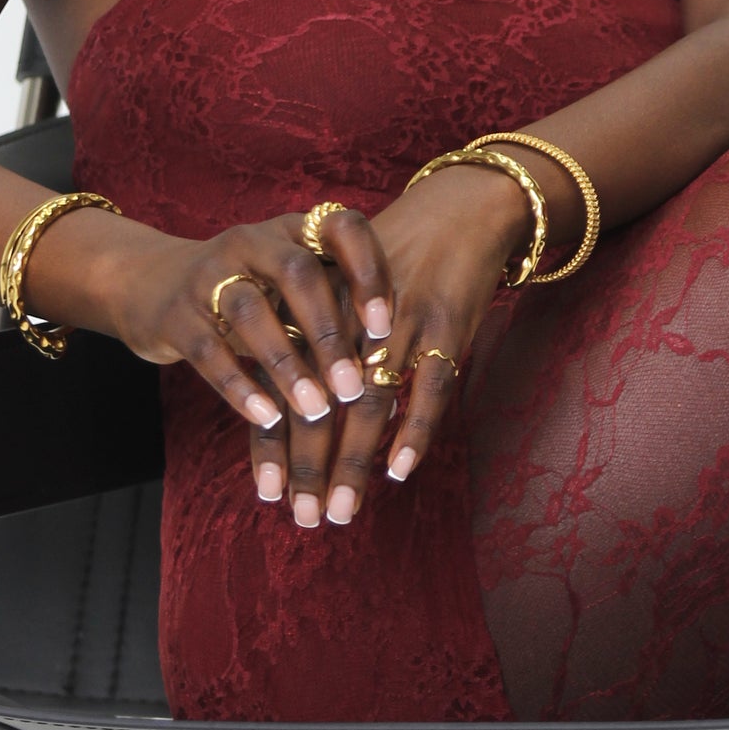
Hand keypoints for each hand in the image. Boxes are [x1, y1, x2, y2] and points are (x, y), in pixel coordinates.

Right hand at [87, 208, 395, 454]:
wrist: (149, 285)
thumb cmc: (246, 295)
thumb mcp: (287, 290)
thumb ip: (331, 318)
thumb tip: (392, 385)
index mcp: (292, 231)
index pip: (342, 227)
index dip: (368, 271)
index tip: (386, 326)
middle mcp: (252, 242)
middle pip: (298, 273)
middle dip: (329, 332)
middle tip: (353, 388)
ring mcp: (209, 274)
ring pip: (251, 311)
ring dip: (287, 364)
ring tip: (315, 409)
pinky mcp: (176, 314)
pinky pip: (208, 349)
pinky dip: (239, 386)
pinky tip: (266, 416)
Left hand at [244, 165, 527, 528]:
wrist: (460, 208)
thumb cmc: (397, 255)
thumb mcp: (344, 287)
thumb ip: (316, 339)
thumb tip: (290, 408)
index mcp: (317, 306)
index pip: (284, 384)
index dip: (274, 440)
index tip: (268, 495)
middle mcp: (352, 316)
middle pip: (322, 401)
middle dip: (310, 466)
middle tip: (303, 520)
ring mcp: (400, 321)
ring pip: (369, 402)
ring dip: (353, 462)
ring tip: (340, 512)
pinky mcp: (446, 322)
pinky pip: (429, 385)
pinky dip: (414, 428)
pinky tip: (398, 470)